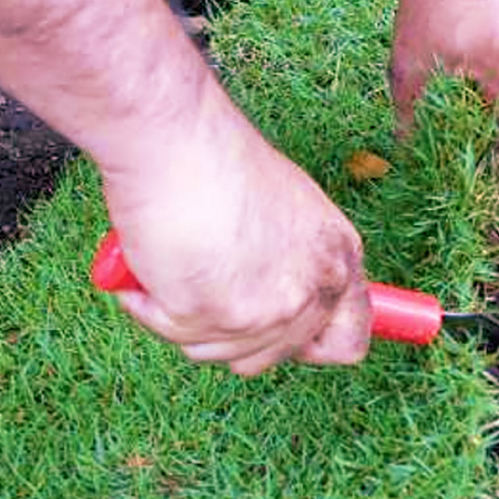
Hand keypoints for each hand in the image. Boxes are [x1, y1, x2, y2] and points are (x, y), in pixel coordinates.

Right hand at [102, 85, 369, 375]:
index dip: (309, 345)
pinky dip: (148, 303)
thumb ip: (293, 267)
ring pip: (214, 354)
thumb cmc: (218, 164)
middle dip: (226, 330)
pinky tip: (151, 260)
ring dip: (182, 315)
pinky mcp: (216, 316)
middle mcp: (314, 290)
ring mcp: (268, 310)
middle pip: (269, 358)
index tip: (272, 330)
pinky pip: (171, 334)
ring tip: (175, 258)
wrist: (176, 141)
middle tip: (201, 282)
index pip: (349, 341)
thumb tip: (280, 313)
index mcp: (339, 260)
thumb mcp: (286, 214)